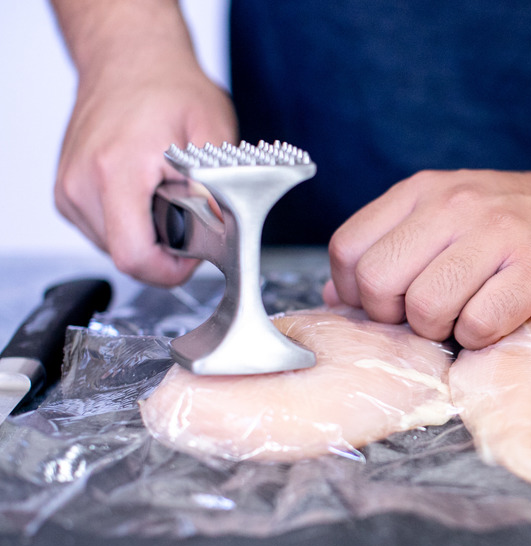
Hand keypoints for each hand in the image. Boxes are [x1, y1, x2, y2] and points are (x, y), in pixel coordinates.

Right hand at [54, 57, 236, 285]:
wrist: (128, 56)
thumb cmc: (169, 86)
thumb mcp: (214, 133)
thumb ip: (220, 187)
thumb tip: (228, 231)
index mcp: (118, 170)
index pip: (135, 256)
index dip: (171, 269)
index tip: (194, 257)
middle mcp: (83, 183)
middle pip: (125, 255)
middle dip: (164, 248)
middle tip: (189, 216)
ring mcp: (69, 188)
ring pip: (113, 247)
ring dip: (146, 235)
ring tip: (166, 196)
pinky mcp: (66, 192)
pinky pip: (101, 230)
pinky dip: (129, 222)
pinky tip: (145, 193)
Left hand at [324, 164, 530, 348]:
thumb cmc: (524, 222)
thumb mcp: (450, 216)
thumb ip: (394, 248)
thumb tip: (337, 297)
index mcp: (424, 191)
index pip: (348, 248)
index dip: (358, 291)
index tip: (390, 303)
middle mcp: (456, 204)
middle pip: (380, 283)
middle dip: (397, 318)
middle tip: (431, 317)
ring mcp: (499, 233)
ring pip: (428, 308)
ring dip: (443, 331)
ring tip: (470, 317)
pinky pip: (480, 325)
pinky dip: (483, 338)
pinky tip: (501, 319)